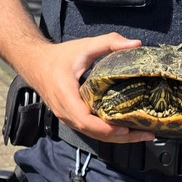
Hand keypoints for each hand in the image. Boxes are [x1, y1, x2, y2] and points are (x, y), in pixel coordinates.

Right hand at [31, 34, 153, 143]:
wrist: (35, 63)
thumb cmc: (60, 56)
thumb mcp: (85, 46)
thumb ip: (109, 42)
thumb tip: (136, 44)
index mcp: (66, 94)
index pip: (85, 120)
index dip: (105, 128)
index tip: (125, 129)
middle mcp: (64, 111)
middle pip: (93, 132)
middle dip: (119, 137)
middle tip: (145, 134)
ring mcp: (66, 117)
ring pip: (92, 134)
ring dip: (115, 138)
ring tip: (140, 134)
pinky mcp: (70, 118)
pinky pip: (89, 130)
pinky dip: (107, 133)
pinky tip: (124, 130)